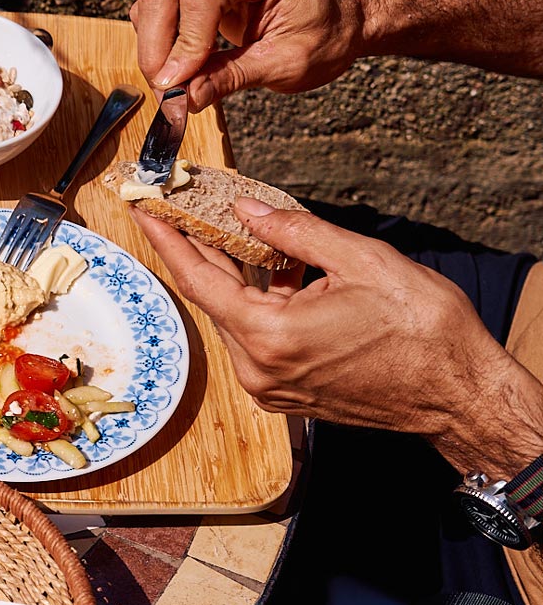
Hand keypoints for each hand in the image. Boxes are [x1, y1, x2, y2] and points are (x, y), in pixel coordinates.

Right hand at [129, 0, 367, 110]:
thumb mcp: (286, 64)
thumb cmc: (324, 32)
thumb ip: (232, 78)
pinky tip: (180, 62)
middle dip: (157, 51)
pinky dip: (160, 38)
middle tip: (166, 96)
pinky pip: (156, 3)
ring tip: (174, 84)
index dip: (184, 45)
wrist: (338, 13)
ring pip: (152, 0)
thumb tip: (184, 98)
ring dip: (154, 47)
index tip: (176, 87)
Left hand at [133, 201, 542, 478]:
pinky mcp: (288, 395)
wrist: (460, 394)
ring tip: (235, 232)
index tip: (144, 212)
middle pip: (214, 299)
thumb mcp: (360, 260)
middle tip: (187, 210)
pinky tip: (275, 274)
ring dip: (237, 277)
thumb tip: (248, 210)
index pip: (199, 280)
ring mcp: (271, 387)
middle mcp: (259, 369)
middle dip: (203, 251)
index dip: (169, 241)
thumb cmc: (422, 330)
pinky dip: (260, 305)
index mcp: (269, 336)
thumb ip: (294, 232)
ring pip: (237, 319)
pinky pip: (258, 340)